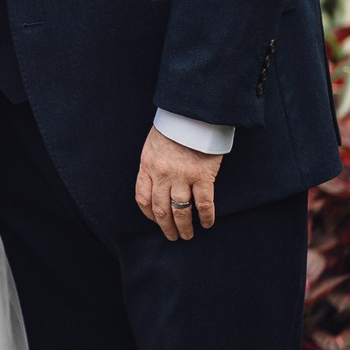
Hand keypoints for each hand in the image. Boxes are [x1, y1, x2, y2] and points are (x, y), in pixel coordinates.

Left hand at [135, 125, 221, 241]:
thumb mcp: (154, 145)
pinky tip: (207, 223)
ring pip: (180, 211)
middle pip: (160, 209)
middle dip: (166, 227)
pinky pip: (203, 203)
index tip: (155, 221)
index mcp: (147, 165)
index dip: (148, 214)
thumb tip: (157, 184)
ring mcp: (182, 177)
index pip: (142, 198)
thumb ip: (153, 165)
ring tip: (187, 235)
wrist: (193, 113)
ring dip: (184, 227)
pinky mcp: (203, 176)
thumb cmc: (174, 127)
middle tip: (172, 236)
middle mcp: (162, 174)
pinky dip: (205, 217)